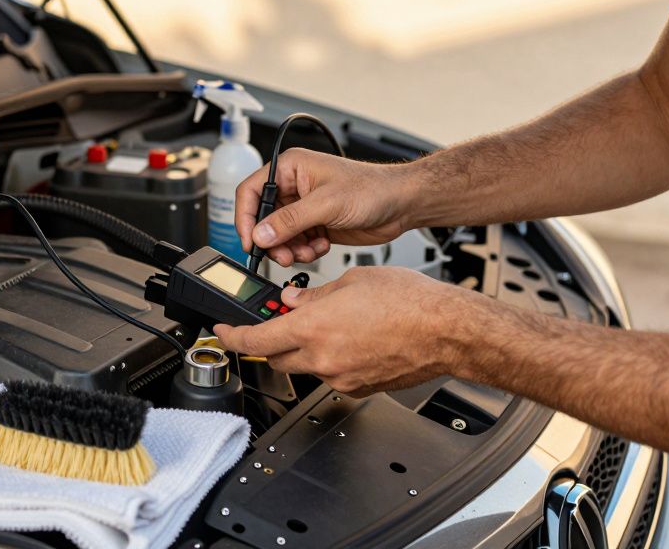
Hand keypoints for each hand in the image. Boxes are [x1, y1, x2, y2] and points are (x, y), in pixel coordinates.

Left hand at [213, 266, 476, 397]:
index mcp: (313, 327)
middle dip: (269, 343)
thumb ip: (314, 296)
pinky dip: (330, 360)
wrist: (446, 330)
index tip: (222, 332)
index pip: (255, 340)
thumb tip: (294, 301)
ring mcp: (341, 377)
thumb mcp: (351, 281)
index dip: (231, 337)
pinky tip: (350, 340)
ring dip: (303, 350)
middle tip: (275, 324)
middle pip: (275, 358)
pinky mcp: (359, 388)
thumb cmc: (409, 301)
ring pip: (305, 367)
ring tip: (327, 325)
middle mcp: (322, 358)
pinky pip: (332, 375)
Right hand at [235, 148, 416, 266]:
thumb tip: (261, 234)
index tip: (250, 241)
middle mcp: (294, 186)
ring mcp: (305, 207)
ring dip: (290, 248)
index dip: (246, 217)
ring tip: (308, 251)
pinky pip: (296, 243)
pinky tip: (322, 246)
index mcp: (290, 168)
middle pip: (264, 218)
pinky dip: (305, 250)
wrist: (400, 204)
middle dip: (272, 240)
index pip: (252, 191)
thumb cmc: (372, 188)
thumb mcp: (326, 204)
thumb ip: (290, 220)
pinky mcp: (315, 224)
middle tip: (283, 255)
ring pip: (279, 235)